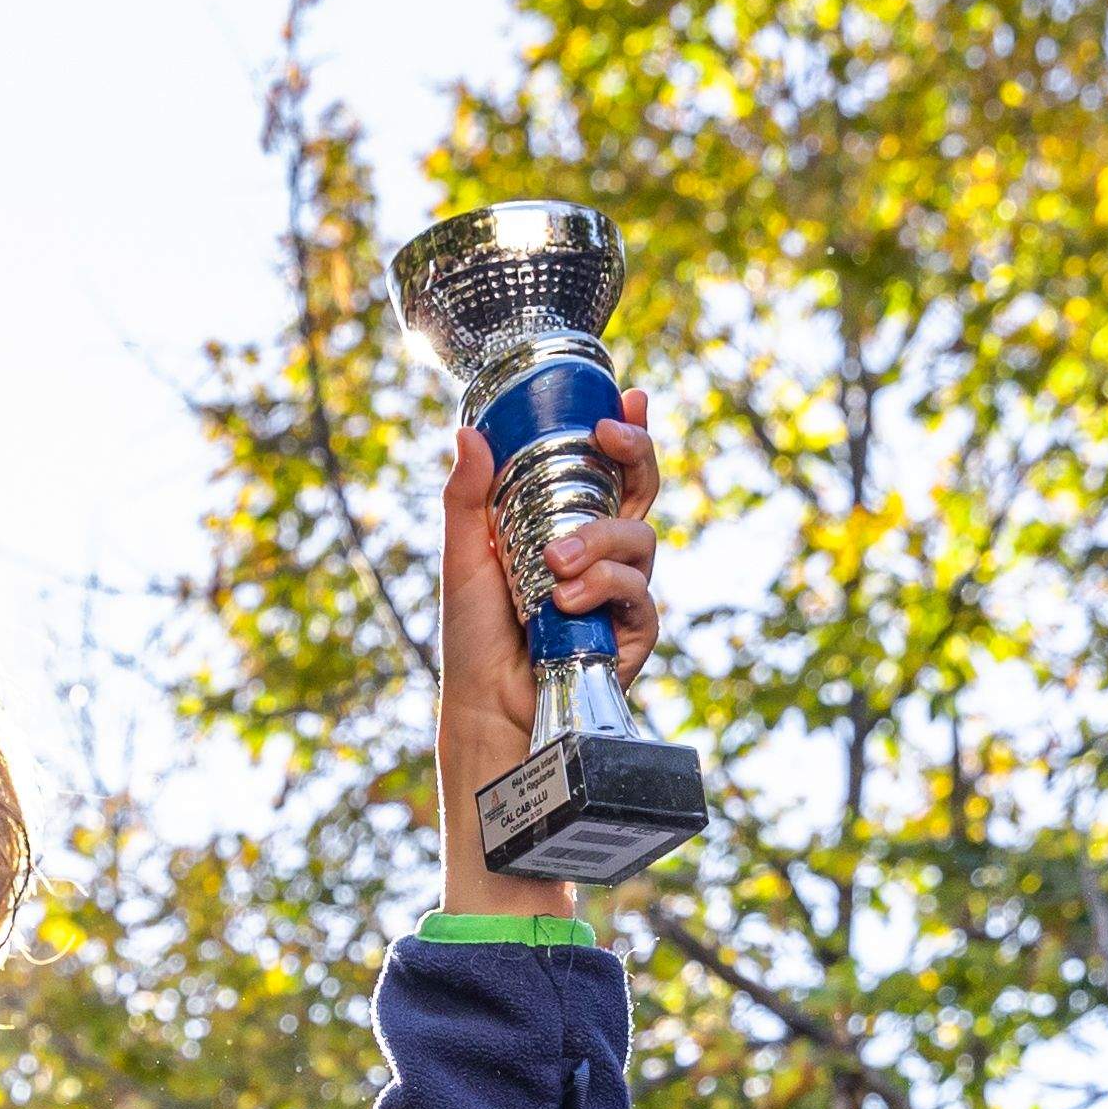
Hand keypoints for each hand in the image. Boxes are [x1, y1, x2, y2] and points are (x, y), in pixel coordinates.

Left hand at [434, 396, 667, 916]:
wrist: (485, 712)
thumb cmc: (473, 640)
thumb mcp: (465, 558)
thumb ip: (468, 497)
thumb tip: (465, 433)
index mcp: (566, 526)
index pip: (608, 469)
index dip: (627, 430)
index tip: (628, 396)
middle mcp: (601, 556)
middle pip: (642, 491)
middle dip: (636, 454)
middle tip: (608, 437)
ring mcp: (620, 596)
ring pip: (641, 540)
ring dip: (600, 540)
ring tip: (554, 567)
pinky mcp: (632, 637)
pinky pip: (640, 596)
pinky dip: (605, 590)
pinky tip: (568, 601)